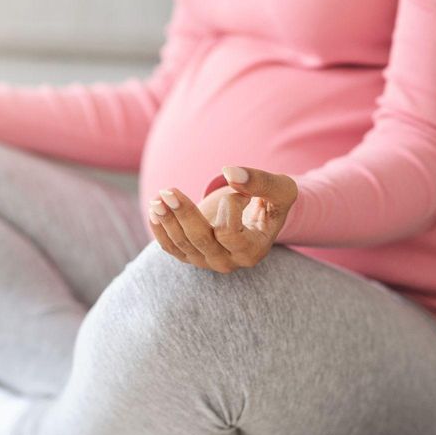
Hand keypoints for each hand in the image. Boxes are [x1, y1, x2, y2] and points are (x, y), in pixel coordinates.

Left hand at [149, 166, 297, 272]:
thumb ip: (261, 182)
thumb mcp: (280, 190)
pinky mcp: (190, 256)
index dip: (229, 206)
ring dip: (167, 219)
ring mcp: (206, 261)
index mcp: (252, 252)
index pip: (229, 233)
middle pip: (200, 240)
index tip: (239, 190)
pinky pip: (170, 248)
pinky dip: (160, 229)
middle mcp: (228, 262)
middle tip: (169, 191)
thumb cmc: (272, 202)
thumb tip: (229, 172)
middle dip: (184, 214)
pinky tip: (155, 210)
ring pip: (181, 244)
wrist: (258, 215)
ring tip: (159, 197)